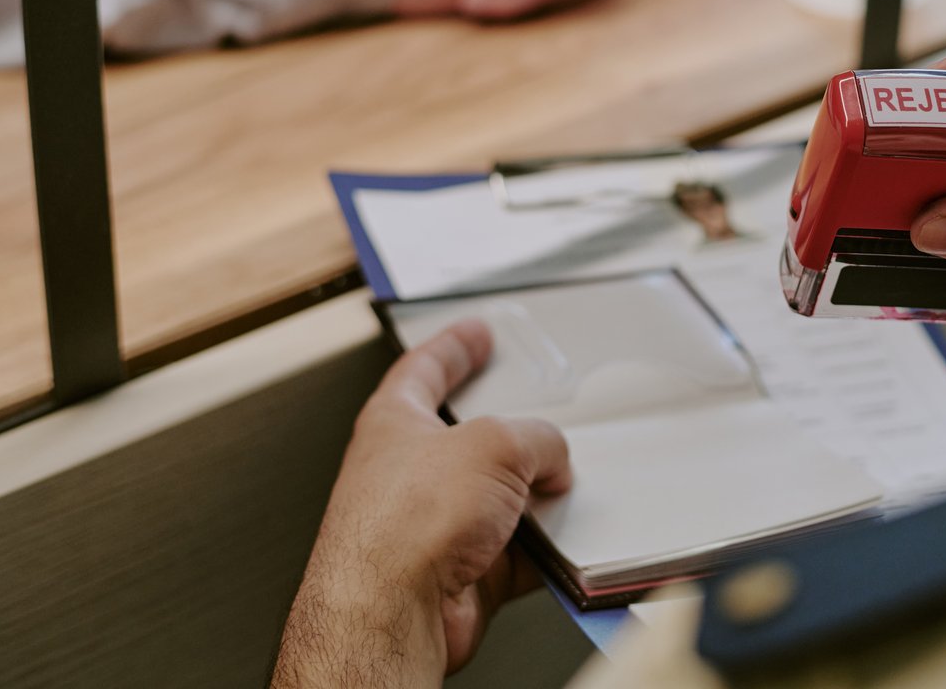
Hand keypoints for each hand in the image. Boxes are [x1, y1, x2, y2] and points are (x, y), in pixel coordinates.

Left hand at [272, 321, 570, 685]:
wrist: (390, 612)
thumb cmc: (401, 528)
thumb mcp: (492, 444)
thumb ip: (535, 437)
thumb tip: (552, 457)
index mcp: (395, 424)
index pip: (424, 370)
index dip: (453, 347)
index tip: (474, 333)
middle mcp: (408, 475)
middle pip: (475, 442)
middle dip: (517, 440)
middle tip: (546, 427)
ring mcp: (433, 526)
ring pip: (502, 500)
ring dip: (534, 499)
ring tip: (554, 491)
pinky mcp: (459, 573)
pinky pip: (516, 551)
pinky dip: (541, 549)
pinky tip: (554, 543)